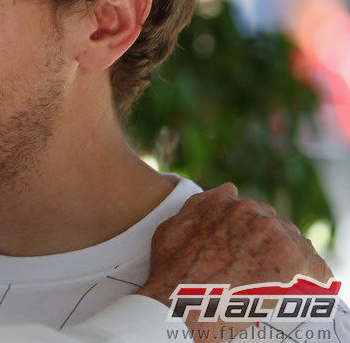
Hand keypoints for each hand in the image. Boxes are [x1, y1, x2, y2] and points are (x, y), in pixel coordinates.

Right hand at [138, 183, 330, 340]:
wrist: (180, 303)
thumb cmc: (172, 270)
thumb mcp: (175, 225)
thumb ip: (204, 203)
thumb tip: (230, 188)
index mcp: (233, 204)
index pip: (259, 215)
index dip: (253, 238)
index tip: (246, 257)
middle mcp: (257, 214)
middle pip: (280, 229)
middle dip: (272, 249)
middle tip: (256, 274)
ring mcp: (278, 237)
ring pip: (299, 247)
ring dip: (291, 264)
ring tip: (270, 286)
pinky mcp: (296, 263)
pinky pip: (319, 271)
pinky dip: (311, 283)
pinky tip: (291, 294)